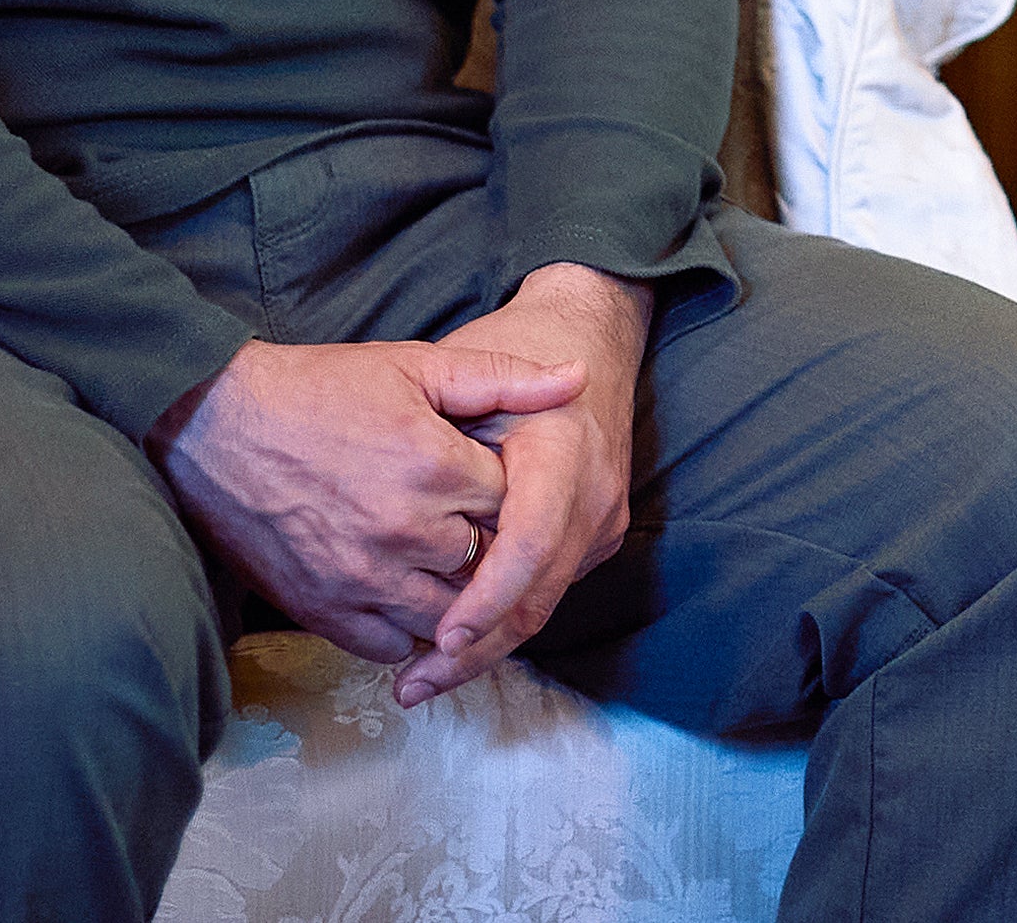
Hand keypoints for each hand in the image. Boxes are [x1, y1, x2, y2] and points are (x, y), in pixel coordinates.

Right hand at [151, 335, 582, 664]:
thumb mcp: (416, 365)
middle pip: (487, 562)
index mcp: (435, 468)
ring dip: (455, 595)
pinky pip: (389, 645)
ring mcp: (362, 578)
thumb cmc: (319, 388)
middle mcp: (404, 531)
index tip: (491, 477)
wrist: (214, 425)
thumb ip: (503, 377)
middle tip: (469, 522)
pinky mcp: (322, 610)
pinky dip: (405, 628)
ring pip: (447, 614)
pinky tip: (405, 593)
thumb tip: (577, 379)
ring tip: (442, 561)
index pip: (515, 503)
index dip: (509, 490)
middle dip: (487, 544)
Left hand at [389, 264, 652, 706]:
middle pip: (539, 594)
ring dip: (487, 646)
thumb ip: (444, 434)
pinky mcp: (599, 532)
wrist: (589, 331)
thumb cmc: (515, 347)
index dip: (486, 599)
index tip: (439, 640)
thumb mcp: (470, 366)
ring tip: (423, 678)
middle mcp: (595, 492)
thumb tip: (420, 498)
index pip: (529, 545)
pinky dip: (506, 618)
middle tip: (413, 686)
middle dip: (477, 649)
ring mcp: (603, 517)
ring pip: (546, 603)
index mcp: (563, 451)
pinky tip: (458, 640)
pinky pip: (551, 588)